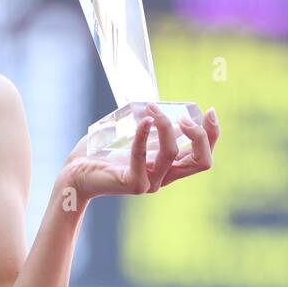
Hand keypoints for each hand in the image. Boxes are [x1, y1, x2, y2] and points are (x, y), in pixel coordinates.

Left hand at [61, 104, 219, 203]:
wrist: (74, 174)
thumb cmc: (100, 153)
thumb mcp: (132, 135)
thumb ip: (148, 125)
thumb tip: (159, 103)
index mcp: (168, 167)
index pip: (203, 157)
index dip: (213, 134)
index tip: (210, 111)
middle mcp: (164, 177)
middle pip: (202, 161)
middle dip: (201, 136)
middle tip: (186, 118)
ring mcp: (150, 183)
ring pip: (172, 153)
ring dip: (166, 125)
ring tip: (151, 108)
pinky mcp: (133, 184)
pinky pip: (143, 156)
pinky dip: (144, 135)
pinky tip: (144, 120)